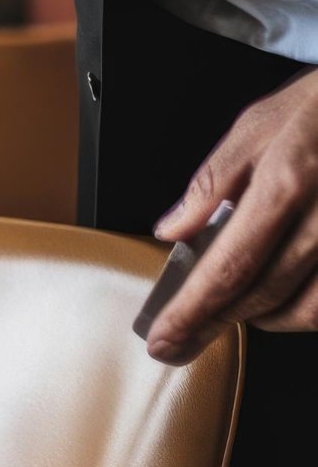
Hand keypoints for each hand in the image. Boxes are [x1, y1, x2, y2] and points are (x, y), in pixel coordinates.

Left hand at [148, 66, 317, 362]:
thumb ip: (213, 182)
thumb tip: (172, 229)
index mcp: (286, 185)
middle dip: (215, 324)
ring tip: (236, 313)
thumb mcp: (259, 125)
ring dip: (266, 320)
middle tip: (181, 341)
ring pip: (310, 311)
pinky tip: (287, 300)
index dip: (191, 312)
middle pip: (263, 295)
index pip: (227, 268)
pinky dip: (309, 309)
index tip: (162, 338)